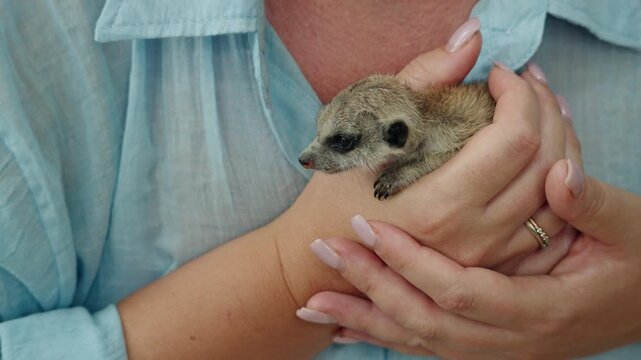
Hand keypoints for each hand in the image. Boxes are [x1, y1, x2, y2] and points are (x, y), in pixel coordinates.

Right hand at [276, 25, 574, 308]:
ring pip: (557, 196)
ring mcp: (486, 258)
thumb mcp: (366, 127)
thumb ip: (423, 78)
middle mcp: (471, 238)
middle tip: (526, 84)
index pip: (515, 140)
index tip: (500, 74)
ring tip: (543, 110)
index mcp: (439, 204)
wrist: (329, 252)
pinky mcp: (492, 265)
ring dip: (562, 142)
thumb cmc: (337, 190)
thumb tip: (472, 38)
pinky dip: (558, 182)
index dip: (520, 94)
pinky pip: (550, 223)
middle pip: (547, 164)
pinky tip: (547, 153)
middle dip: (546, 109)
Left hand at [300, 160, 640, 358]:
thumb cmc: (636, 265)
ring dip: (365, 320)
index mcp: (541, 312)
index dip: (412, 261)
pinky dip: (384, 338)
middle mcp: (511, 342)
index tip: (369, 226)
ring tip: (313, 305)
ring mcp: (495, 351)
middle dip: (371, 287)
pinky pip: (425, 348)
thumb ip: (592, 203)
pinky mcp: (485, 347)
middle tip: (326, 252)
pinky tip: (346, 330)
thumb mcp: (630, 230)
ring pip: (419, 342)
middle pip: (425, 321)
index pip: (460, 290)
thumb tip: (557, 172)